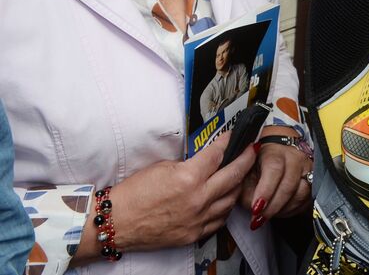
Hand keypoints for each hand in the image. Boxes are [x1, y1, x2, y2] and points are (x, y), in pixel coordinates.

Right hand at [99, 133, 255, 255]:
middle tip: (252, 151)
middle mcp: (197, 199)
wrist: (115, 222)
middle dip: (246, 159)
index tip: (234, 136)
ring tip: (239, 175)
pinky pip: (219, 220)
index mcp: (188, 178)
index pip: (218, 154)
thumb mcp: (162, 167)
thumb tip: (206, 161)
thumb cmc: (133, 193)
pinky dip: (224, 208)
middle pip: (234, 175)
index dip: (228, 142)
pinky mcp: (193, 234)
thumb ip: (189, 164)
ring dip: (237, 185)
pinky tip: (223, 199)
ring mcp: (197, 219)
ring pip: (231, 199)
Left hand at [240, 129, 311, 227]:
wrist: (276, 156)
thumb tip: (254, 208)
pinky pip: (307, 200)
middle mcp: (295, 158)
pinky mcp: (315, 180)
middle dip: (273, 206)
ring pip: (302, 193)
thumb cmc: (257, 166)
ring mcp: (308, 168)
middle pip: (289, 184)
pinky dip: (293, 210)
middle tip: (260, 218)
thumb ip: (246, 188)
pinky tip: (280, 211)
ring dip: (284, 209)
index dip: (265, 190)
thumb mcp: (244, 173)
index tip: (256, 208)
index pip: (274, 169)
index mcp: (275, 152)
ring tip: (269, 214)